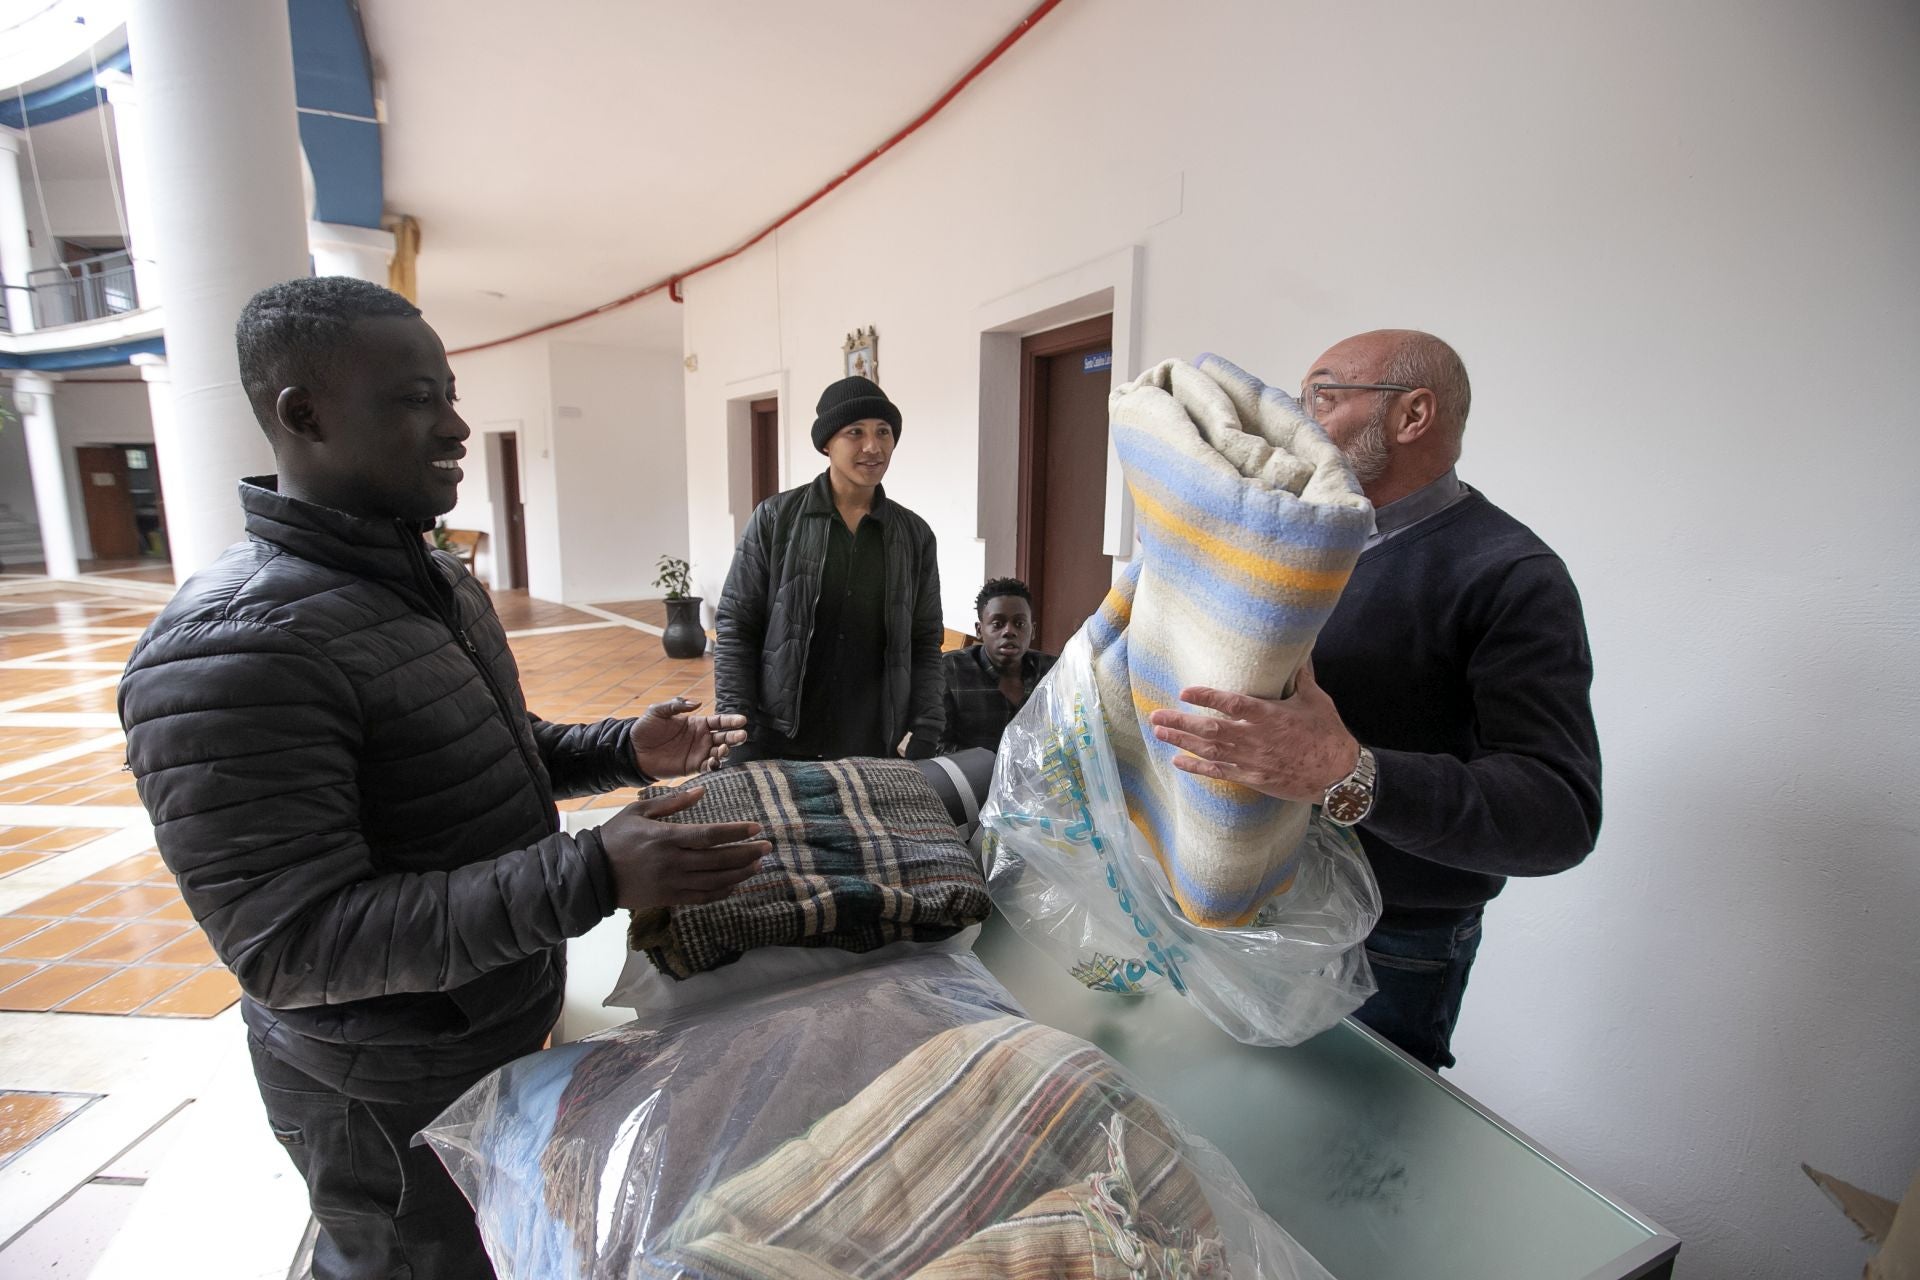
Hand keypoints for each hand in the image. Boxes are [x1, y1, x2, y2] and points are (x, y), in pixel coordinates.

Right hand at [597, 787, 771, 911]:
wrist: (592, 872)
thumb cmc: (614, 836)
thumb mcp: (639, 811)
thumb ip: (672, 803)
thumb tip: (702, 791)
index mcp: (666, 837)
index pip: (710, 835)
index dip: (736, 832)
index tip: (756, 828)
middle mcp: (672, 862)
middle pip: (718, 860)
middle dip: (747, 853)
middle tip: (767, 848)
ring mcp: (671, 883)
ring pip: (715, 881)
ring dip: (739, 874)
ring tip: (757, 865)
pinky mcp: (668, 898)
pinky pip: (701, 897)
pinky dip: (721, 892)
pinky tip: (735, 885)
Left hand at [630, 696, 748, 777]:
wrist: (633, 751)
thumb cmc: (645, 729)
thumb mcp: (658, 711)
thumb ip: (676, 705)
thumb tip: (698, 702)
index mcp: (697, 723)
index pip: (719, 721)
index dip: (731, 720)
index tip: (742, 720)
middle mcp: (702, 738)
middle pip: (724, 737)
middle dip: (735, 736)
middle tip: (742, 735)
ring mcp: (699, 753)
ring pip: (719, 752)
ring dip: (725, 751)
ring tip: (723, 749)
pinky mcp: (692, 767)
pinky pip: (708, 767)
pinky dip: (714, 765)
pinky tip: (714, 762)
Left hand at [1146, 661, 1359, 802]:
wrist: (1337, 776)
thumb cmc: (1327, 734)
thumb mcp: (1316, 700)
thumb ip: (1301, 675)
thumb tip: (1299, 648)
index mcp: (1271, 716)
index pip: (1233, 704)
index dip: (1207, 697)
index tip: (1185, 691)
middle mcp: (1256, 739)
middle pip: (1211, 730)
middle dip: (1181, 723)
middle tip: (1156, 716)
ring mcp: (1252, 761)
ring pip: (1210, 751)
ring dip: (1182, 742)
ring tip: (1159, 733)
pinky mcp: (1252, 778)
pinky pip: (1219, 773)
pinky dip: (1197, 768)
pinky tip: (1179, 761)